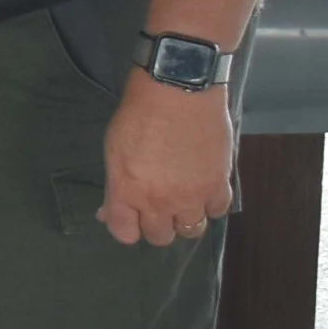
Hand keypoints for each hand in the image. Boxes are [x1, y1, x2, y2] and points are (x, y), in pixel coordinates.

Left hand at [102, 71, 234, 246]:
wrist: (178, 92)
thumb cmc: (138, 115)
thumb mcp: (113, 150)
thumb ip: (116, 185)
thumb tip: (108, 211)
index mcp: (127, 191)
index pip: (124, 233)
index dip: (125, 227)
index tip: (129, 217)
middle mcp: (159, 201)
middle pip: (160, 237)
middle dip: (156, 225)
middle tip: (157, 208)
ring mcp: (192, 196)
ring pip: (192, 230)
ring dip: (185, 219)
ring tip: (183, 201)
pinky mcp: (219, 184)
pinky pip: (218, 211)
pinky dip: (211, 205)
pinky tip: (204, 191)